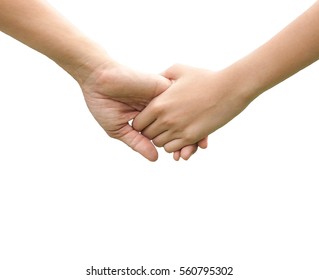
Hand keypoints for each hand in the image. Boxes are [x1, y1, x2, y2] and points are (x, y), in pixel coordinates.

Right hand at [80, 61, 206, 160]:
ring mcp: (161, 98)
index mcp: (147, 118)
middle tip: (193, 153)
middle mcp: (157, 108)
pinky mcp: (163, 86)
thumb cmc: (103, 104)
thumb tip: (155, 158)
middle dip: (188, 138)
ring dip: (193, 127)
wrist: (97, 79)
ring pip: (183, 113)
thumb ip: (137, 142)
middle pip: (178, 124)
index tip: (184, 157)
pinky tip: (197, 127)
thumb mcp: (119, 129)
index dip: (176, 144)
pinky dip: (190, 113)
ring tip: (200, 145)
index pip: (165, 132)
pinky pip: (182, 99)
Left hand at [133, 64, 252, 151]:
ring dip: (163, 139)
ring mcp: (178, 130)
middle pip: (147, 135)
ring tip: (171, 130)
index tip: (149, 119)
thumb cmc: (204, 77)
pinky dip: (174, 145)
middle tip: (160, 125)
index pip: (138, 123)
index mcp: (159, 103)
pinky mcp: (191, 137)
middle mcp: (165, 119)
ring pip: (159, 144)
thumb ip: (160, 77)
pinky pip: (173, 149)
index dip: (142, 122)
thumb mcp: (178, 70)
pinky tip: (180, 135)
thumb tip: (151, 82)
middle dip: (151, 131)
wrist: (229, 88)